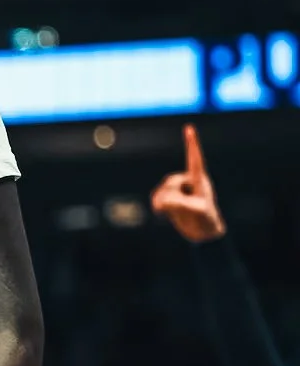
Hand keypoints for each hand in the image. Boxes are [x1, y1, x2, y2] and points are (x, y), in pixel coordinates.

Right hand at [150, 123, 226, 243]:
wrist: (204, 237)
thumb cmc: (207, 221)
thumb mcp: (197, 211)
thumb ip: (179, 203)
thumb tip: (161, 202)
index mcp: (200, 181)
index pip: (195, 159)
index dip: (192, 144)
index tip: (190, 128)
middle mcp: (189, 183)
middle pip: (171, 181)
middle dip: (169, 193)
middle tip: (173, 207)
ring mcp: (180, 191)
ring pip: (163, 189)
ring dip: (163, 200)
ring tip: (164, 211)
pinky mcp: (172, 200)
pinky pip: (159, 196)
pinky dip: (158, 202)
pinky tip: (159, 211)